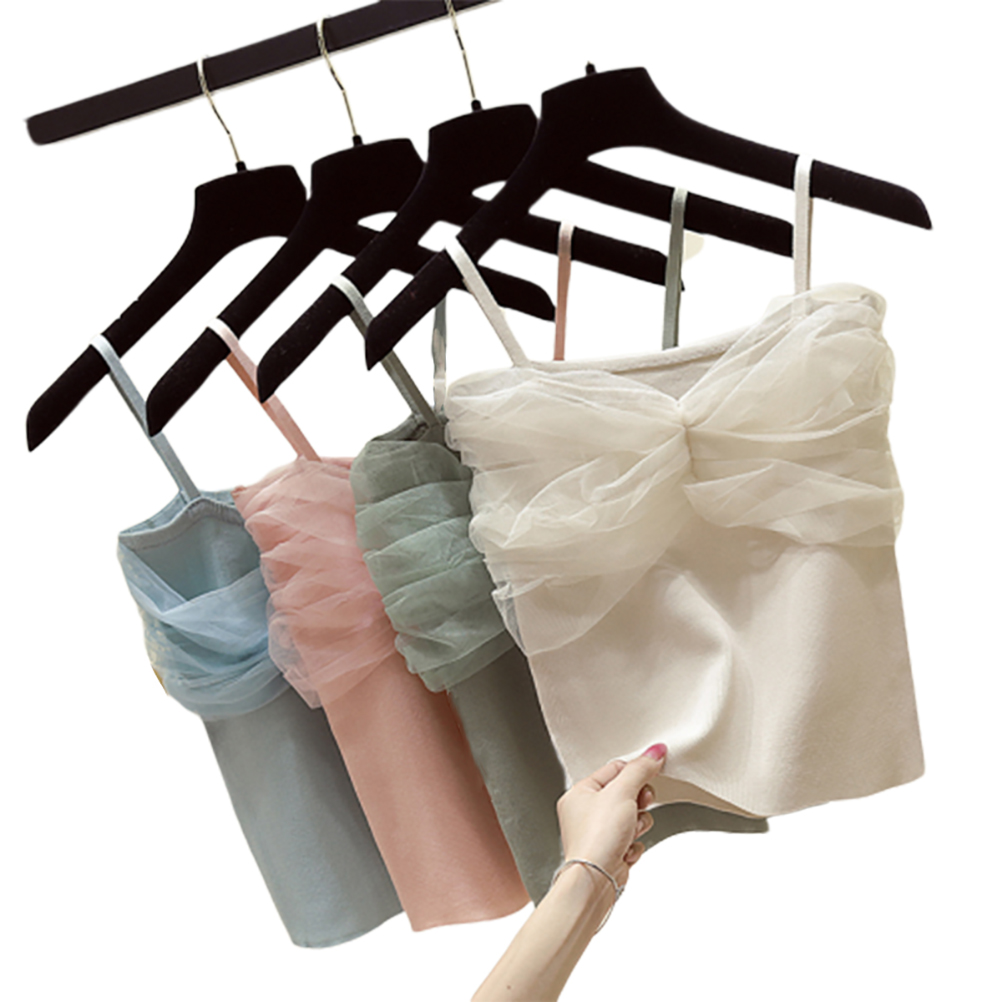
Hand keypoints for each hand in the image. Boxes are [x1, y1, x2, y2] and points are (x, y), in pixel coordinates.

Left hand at [556, 744, 666, 888]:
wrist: (596, 881)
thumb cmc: (597, 838)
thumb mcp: (622, 792)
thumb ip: (640, 769)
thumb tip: (655, 752)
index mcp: (579, 793)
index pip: (614, 770)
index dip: (635, 772)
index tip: (652, 771)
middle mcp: (584, 812)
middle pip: (625, 794)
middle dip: (638, 802)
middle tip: (638, 805)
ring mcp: (597, 833)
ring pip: (631, 818)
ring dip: (638, 824)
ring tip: (629, 832)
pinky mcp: (609, 852)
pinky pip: (631, 840)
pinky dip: (633, 845)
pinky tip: (625, 850)